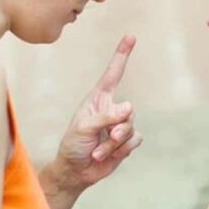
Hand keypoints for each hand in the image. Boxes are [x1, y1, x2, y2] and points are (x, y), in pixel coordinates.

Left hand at [54, 35, 142, 190]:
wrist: (76, 171)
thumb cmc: (73, 144)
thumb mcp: (84, 128)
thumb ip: (106, 116)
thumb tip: (130, 107)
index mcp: (98, 99)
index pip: (113, 73)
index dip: (122, 55)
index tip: (130, 36)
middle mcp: (111, 109)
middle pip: (128, 111)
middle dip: (117, 127)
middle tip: (106, 136)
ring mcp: (120, 125)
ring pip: (131, 128)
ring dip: (115, 143)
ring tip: (98, 151)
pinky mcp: (126, 141)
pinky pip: (135, 140)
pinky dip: (121, 150)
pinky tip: (106, 155)